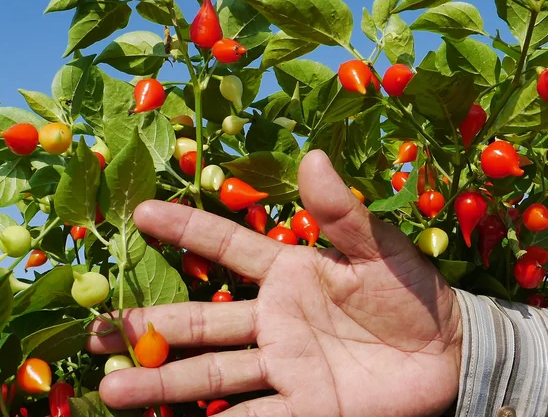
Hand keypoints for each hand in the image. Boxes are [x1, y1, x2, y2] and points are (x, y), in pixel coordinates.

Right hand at [88, 150, 462, 415]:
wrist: (451, 352)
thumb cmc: (414, 292)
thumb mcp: (381, 249)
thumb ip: (343, 213)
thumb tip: (312, 157)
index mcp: (289, 272)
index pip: (226, 246)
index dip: (186, 229)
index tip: (138, 213)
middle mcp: (274, 319)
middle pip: (199, 319)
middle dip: (148, 323)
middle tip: (96, 326)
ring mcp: (284, 365)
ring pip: (212, 370)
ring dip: (162, 379)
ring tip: (110, 387)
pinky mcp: (305, 406)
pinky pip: (255, 415)